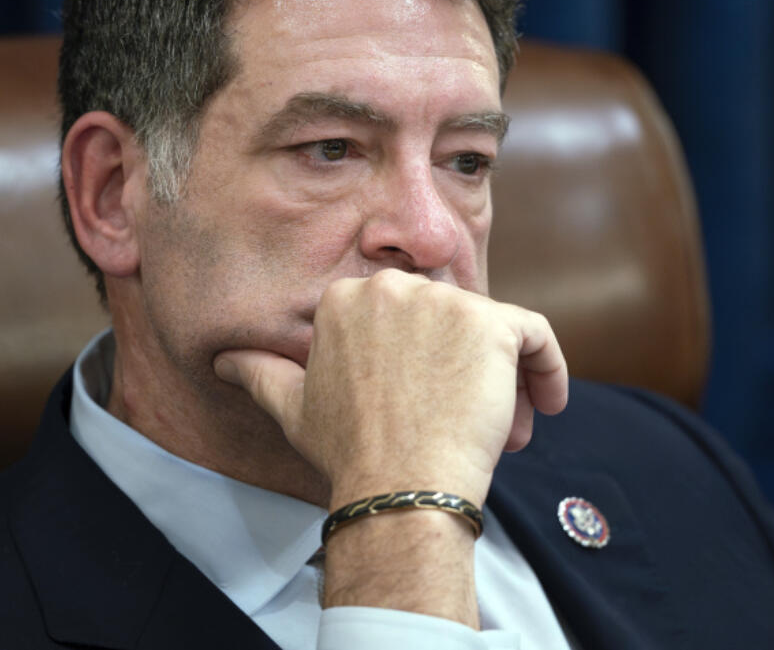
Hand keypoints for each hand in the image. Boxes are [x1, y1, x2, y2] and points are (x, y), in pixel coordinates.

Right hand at [213, 269, 567, 508]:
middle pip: (450, 322)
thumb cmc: (349, 452)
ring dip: (505, 382)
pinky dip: (549, 370)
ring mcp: (446, 303)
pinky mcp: (493, 325)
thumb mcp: (293, 407)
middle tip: (464, 424)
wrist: (398, 485)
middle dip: (463, 372)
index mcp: (347, 298)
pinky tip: (547, 405)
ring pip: (494, 333)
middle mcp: (394, 288)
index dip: (422, 365)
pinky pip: (537, 337)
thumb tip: (224, 358)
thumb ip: (261, 372)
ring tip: (501, 433)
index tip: (426, 408)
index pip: (406, 319)